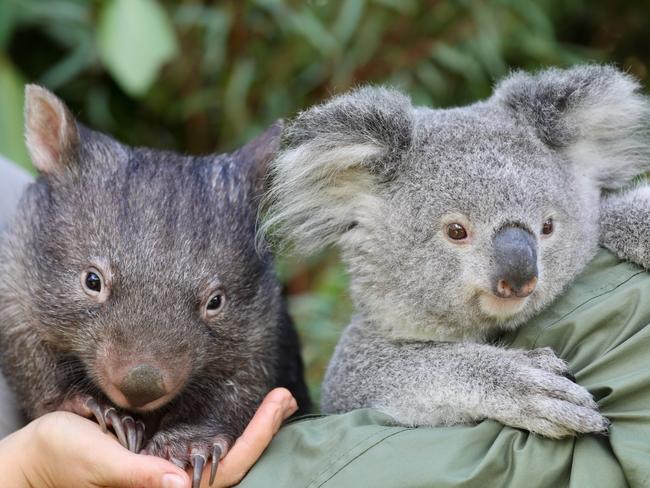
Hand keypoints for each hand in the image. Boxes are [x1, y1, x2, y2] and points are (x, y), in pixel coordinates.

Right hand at [0, 387, 297, 487]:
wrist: (38, 456)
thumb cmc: (63, 459)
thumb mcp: (98, 462)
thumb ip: (137, 475)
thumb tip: (181, 486)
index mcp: (162, 487)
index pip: (225, 469)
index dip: (255, 439)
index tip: (277, 404)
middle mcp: (173, 479)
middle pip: (233, 460)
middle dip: (263, 428)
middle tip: (286, 396)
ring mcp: (169, 465)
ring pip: (223, 451)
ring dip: (252, 425)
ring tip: (278, 399)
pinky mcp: (161, 449)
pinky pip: (203, 440)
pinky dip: (228, 423)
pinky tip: (243, 408)